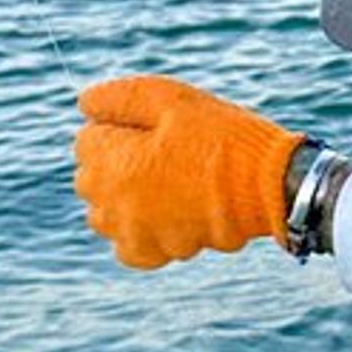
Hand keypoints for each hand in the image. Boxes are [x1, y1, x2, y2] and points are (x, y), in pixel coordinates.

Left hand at [74, 75, 305, 270]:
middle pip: (91, 179)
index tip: (154, 128)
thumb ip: (118, 98)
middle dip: (116, 163)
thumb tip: (84, 104)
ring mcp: (133, 233)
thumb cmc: (220, 138)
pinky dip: (138, 233)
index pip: (87, 139)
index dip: (120, 127)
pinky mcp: (157, 253)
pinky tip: (163, 215)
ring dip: (123, 199)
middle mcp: (112, 204)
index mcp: (110, 163)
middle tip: (162, 153)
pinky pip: (128, 247)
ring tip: (164, 184)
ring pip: (105, 215)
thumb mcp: (170, 99)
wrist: (267, 186)